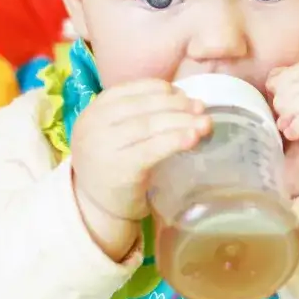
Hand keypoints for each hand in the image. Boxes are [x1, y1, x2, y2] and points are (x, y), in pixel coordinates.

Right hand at [70, 79, 209, 258]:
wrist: (97, 208)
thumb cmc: (114, 165)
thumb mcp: (117, 133)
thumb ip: (140, 114)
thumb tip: (185, 99)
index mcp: (94, 110)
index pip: (130, 90)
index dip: (161, 89)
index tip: (184, 94)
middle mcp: (94, 125)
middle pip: (144, 106)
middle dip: (177, 105)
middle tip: (201, 108)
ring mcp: (104, 147)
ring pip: (150, 126)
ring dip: (182, 122)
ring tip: (205, 124)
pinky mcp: (119, 169)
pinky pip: (152, 149)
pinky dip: (175, 141)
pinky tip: (193, 139)